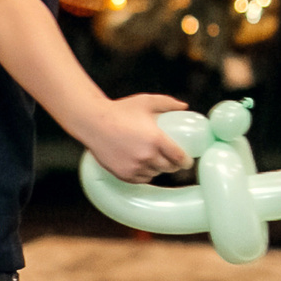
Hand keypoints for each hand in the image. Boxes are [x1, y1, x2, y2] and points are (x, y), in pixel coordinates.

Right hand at [82, 94, 196, 182]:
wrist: (92, 122)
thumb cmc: (120, 110)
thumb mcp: (146, 102)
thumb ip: (167, 103)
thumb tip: (184, 107)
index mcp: (156, 140)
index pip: (179, 158)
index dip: (187, 161)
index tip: (188, 161)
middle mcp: (147, 156)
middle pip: (169, 168)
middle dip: (174, 165)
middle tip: (174, 160)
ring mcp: (134, 167)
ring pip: (155, 173)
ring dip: (159, 169)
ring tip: (157, 161)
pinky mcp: (123, 174)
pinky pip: (141, 179)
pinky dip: (145, 174)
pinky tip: (145, 167)